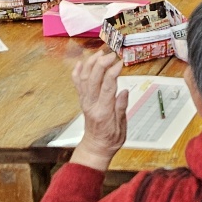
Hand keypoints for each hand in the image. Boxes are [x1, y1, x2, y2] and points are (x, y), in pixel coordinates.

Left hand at [70, 48, 127, 170]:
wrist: (95, 148)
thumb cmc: (110, 140)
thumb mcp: (122, 128)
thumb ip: (122, 109)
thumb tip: (124, 91)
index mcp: (103, 111)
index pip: (107, 87)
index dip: (113, 72)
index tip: (121, 62)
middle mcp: (91, 105)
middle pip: (93, 79)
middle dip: (102, 63)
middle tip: (112, 54)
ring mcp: (85, 102)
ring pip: (84, 78)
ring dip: (91, 63)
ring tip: (100, 53)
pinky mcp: (83, 101)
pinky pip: (77, 84)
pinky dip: (77, 72)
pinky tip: (81, 63)